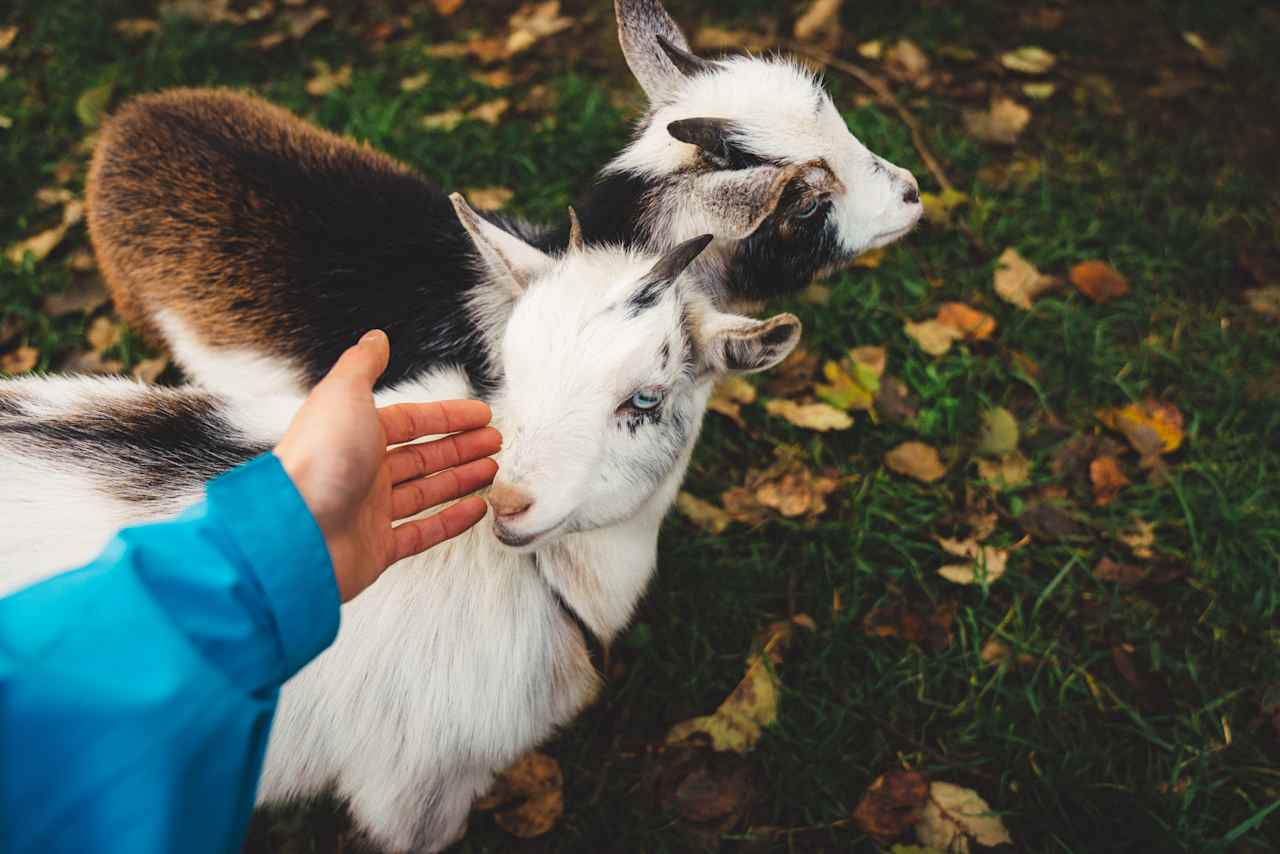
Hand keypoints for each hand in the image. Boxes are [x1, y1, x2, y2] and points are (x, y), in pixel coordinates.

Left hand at [274, 330, 499, 601]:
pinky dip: (452, 521)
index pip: (411, 421)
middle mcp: (361, 471)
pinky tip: (475, 509)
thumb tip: (375, 338)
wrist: (296, 532)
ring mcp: (370, 511)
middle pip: (422, 455)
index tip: (480, 415)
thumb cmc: (316, 462)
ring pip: (425, 490)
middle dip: (460, 446)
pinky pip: (423, 532)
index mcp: (354, 434)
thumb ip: (362, 364)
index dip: (448, 416)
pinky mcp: (377, 547)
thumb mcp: (342, 394)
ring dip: (460, 478)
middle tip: (493, 442)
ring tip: (491, 470)